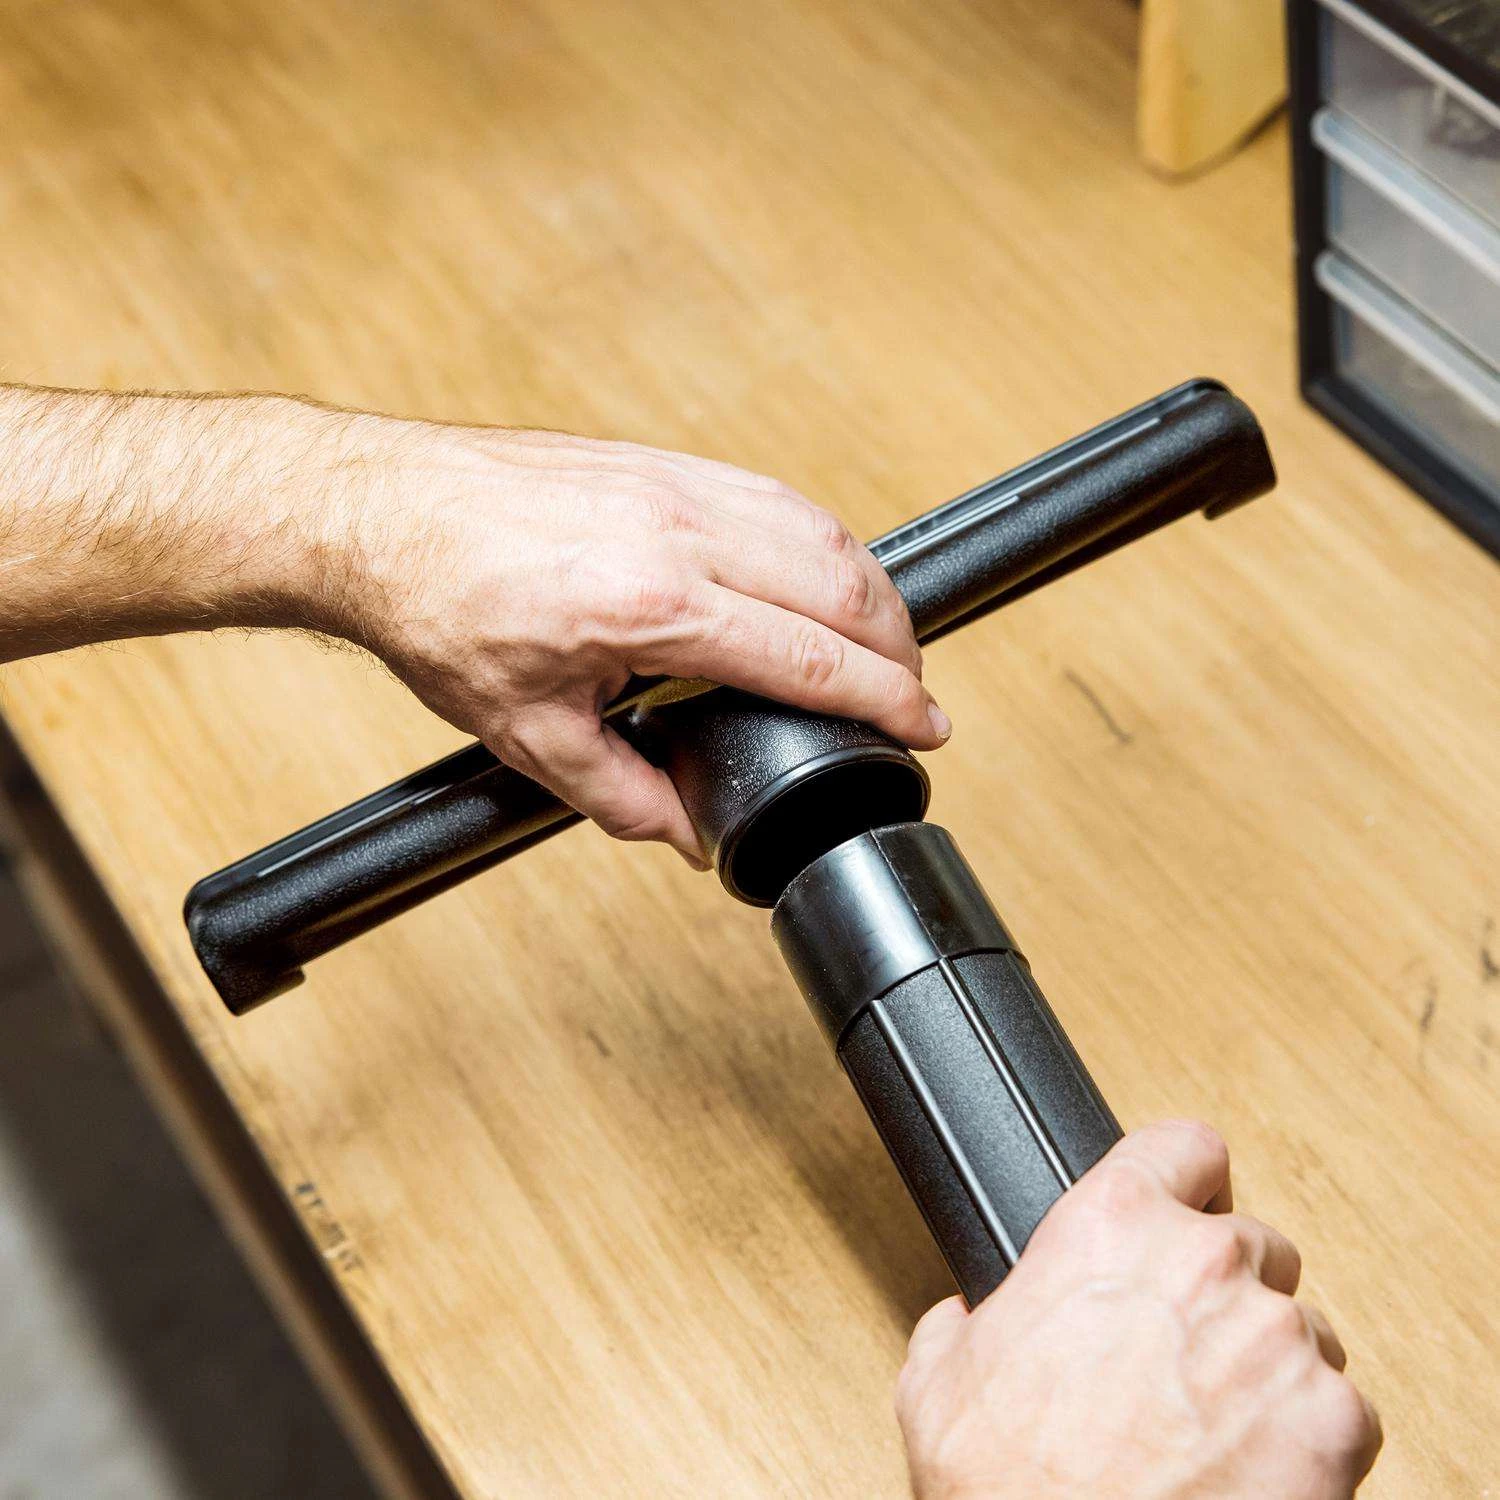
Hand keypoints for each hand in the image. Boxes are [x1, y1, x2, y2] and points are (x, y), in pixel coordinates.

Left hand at [323, 416, 945, 862]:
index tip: (924, 727)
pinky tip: (823, 576)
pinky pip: (775, 496)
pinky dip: (822, 542)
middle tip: (912, 696)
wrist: (381, 514)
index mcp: (653, 606)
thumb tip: (688, 834)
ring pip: (820, 529)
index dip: (885, 700)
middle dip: (899, 648)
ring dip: (871, 590)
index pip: (811, 658)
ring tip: (885, 643)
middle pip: (841, 584)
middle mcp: (679, 532)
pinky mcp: (660, 461)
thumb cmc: (439, 608)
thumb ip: (622, 795)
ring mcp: (674, 485)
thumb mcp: (526, 733)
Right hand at [896, 1121, 1380, 1499]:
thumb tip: (968, 1321)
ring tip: (1214, 1430)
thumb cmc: (1008, 1488)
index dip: (1185, 1178)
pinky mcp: (1333, 1420)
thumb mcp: (938, 1378)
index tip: (1190, 1203)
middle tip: (1183, 1359)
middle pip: (1252, 1243)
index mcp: (1111, 1226)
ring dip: (1268, 1368)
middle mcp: (1204, 1262)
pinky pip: (1343, 1409)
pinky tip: (1251, 1473)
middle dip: (1224, 1296)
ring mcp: (1276, 1337)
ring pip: (1301, 1328)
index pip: (1185, 1146)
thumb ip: (966, 1320)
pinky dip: (1309, 1441)